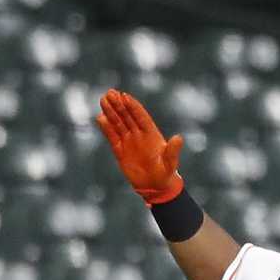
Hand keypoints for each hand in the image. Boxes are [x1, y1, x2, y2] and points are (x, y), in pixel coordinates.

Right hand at [96, 88, 184, 204]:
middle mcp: (139, 135)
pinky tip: (100, 118)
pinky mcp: (120, 152)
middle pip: (127, 117)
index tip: (124, 96)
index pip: (141, 117)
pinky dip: (106, 128)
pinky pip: (112, 138)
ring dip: (110, 112)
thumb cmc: (165, 174)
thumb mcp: (170, 163)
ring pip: (118, 124)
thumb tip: (179, 138)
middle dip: (119, 105)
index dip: (133, 106)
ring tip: (103, 100)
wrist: (155, 187)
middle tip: (110, 93)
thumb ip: (172, 151)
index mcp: (151, 134)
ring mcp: (129, 142)